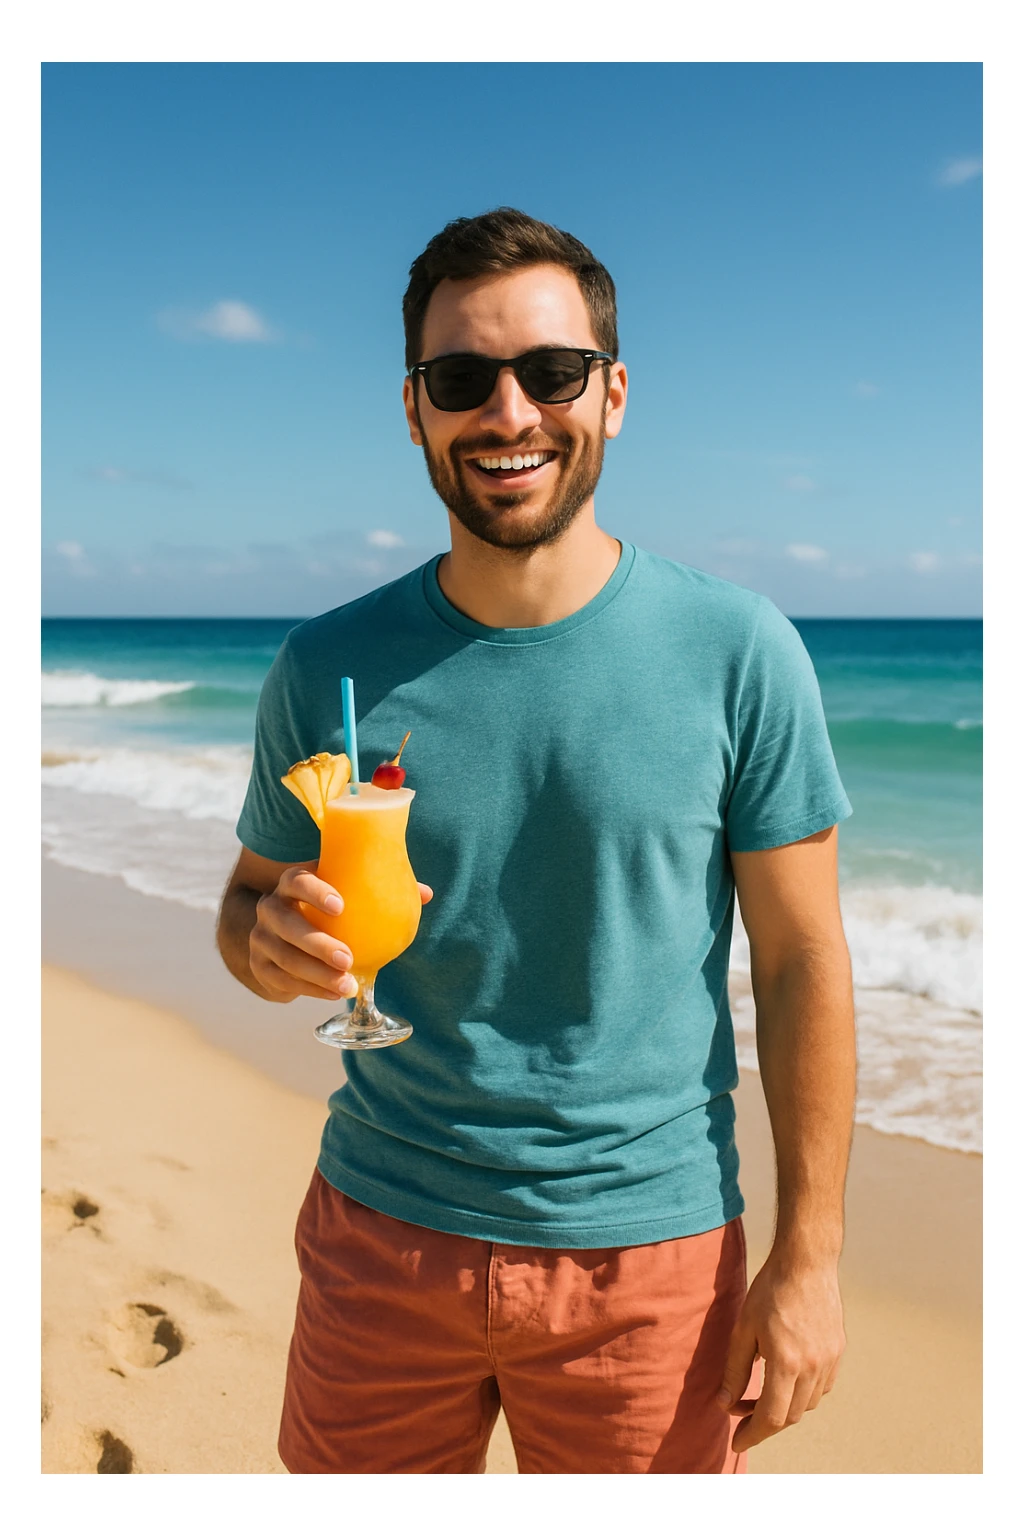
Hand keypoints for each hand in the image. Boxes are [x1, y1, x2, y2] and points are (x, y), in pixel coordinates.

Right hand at [249, 866, 432, 1003]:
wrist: (278, 935)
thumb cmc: (323, 910)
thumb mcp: (344, 894)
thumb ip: (379, 890)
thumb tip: (425, 893)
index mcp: (291, 884)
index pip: (297, 880)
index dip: (316, 892)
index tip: (341, 906)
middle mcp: (270, 907)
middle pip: (287, 924)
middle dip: (318, 943)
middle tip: (349, 959)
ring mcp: (260, 938)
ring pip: (285, 957)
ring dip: (317, 974)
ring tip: (347, 987)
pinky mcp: (259, 966)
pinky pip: (282, 980)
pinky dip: (310, 989)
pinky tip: (333, 993)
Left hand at [717, 1252, 844, 1453]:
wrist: (806, 1263)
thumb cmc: (769, 1291)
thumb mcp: (743, 1329)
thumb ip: (734, 1370)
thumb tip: (725, 1404)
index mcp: (786, 1363)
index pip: (771, 1417)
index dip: (752, 1435)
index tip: (737, 1442)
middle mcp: (813, 1368)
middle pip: (789, 1416)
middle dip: (764, 1423)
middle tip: (742, 1417)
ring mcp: (829, 1361)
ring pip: (807, 1405)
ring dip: (784, 1408)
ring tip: (760, 1396)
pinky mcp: (838, 1352)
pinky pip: (821, 1388)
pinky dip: (803, 1394)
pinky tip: (786, 1380)